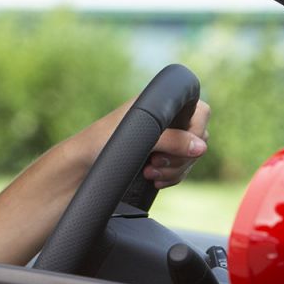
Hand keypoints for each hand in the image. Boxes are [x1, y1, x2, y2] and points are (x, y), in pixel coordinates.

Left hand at [76, 98, 210, 188]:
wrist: (83, 164)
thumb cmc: (102, 142)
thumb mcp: (140, 137)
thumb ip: (172, 140)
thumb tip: (201, 147)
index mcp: (160, 104)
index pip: (199, 111)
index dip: (196, 130)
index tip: (185, 147)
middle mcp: (165, 120)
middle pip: (198, 138)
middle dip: (181, 157)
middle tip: (156, 163)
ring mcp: (164, 140)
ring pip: (190, 157)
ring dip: (173, 170)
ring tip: (149, 173)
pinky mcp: (160, 158)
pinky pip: (180, 170)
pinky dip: (170, 177)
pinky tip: (153, 180)